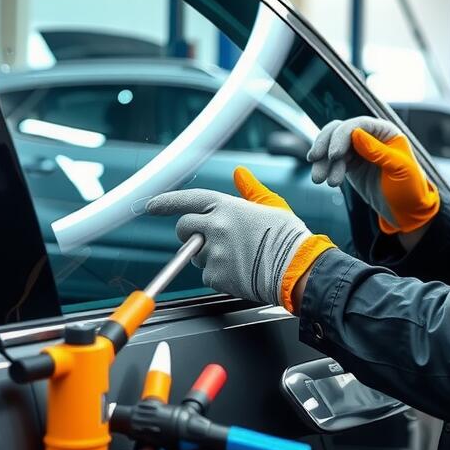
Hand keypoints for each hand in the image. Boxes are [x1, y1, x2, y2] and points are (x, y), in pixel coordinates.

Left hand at [145, 167, 334, 309]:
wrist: (297, 268)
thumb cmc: (288, 237)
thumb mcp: (271, 205)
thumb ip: (250, 189)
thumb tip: (239, 173)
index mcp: (226, 206)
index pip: (187, 200)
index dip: (166, 202)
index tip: (152, 206)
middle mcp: (215, 226)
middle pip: (183, 228)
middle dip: (188, 233)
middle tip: (206, 239)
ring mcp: (214, 252)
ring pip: (194, 254)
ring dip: (207, 255)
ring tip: (236, 256)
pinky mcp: (216, 275)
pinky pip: (206, 274)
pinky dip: (218, 275)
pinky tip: (239, 270)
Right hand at [307, 116, 438, 233]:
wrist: (406, 212)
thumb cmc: (410, 189)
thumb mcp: (400, 169)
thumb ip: (378, 151)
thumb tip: (356, 133)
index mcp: (386, 132)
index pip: (358, 125)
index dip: (342, 136)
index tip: (334, 154)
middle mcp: (371, 136)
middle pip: (339, 130)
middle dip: (325, 145)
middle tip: (316, 161)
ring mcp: (359, 149)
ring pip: (331, 145)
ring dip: (322, 160)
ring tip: (319, 178)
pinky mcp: (351, 164)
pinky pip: (332, 160)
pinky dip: (326, 168)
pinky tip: (326, 179)